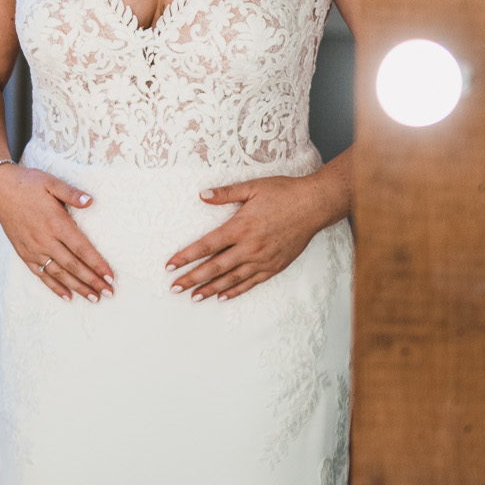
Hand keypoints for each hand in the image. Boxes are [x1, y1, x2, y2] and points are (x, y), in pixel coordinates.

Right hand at [0, 163, 111, 300]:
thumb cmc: (29, 184)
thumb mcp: (51, 182)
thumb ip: (71, 193)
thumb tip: (90, 201)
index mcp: (56, 223)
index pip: (82, 248)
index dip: (97, 264)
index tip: (110, 277)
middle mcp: (45, 240)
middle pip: (73, 266)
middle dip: (92, 281)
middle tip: (109, 293)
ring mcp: (33, 249)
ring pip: (59, 274)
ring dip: (78, 287)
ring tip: (94, 298)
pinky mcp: (24, 254)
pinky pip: (41, 274)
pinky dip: (55, 287)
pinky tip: (68, 296)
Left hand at [167, 174, 336, 299]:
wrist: (314, 205)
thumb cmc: (283, 193)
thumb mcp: (252, 187)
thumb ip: (225, 193)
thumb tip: (201, 194)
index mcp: (240, 227)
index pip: (206, 246)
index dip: (186, 257)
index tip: (169, 265)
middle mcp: (250, 247)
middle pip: (215, 267)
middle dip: (192, 278)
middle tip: (174, 288)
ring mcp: (263, 259)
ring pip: (232, 279)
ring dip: (210, 289)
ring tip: (193, 297)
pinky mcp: (275, 266)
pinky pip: (251, 282)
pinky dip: (236, 291)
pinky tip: (222, 296)